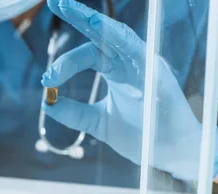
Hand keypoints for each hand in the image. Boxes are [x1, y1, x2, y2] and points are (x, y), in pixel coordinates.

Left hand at [42, 0, 217, 179]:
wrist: (171, 154)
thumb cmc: (141, 136)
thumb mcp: (98, 123)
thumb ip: (74, 112)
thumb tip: (47, 102)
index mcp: (117, 71)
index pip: (88, 54)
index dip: (64, 64)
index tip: (46, 80)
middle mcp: (130, 63)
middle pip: (102, 34)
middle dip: (78, 16)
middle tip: (55, 2)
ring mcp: (145, 66)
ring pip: (120, 36)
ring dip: (97, 23)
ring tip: (74, 11)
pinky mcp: (158, 76)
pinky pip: (139, 52)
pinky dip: (121, 40)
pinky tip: (102, 29)